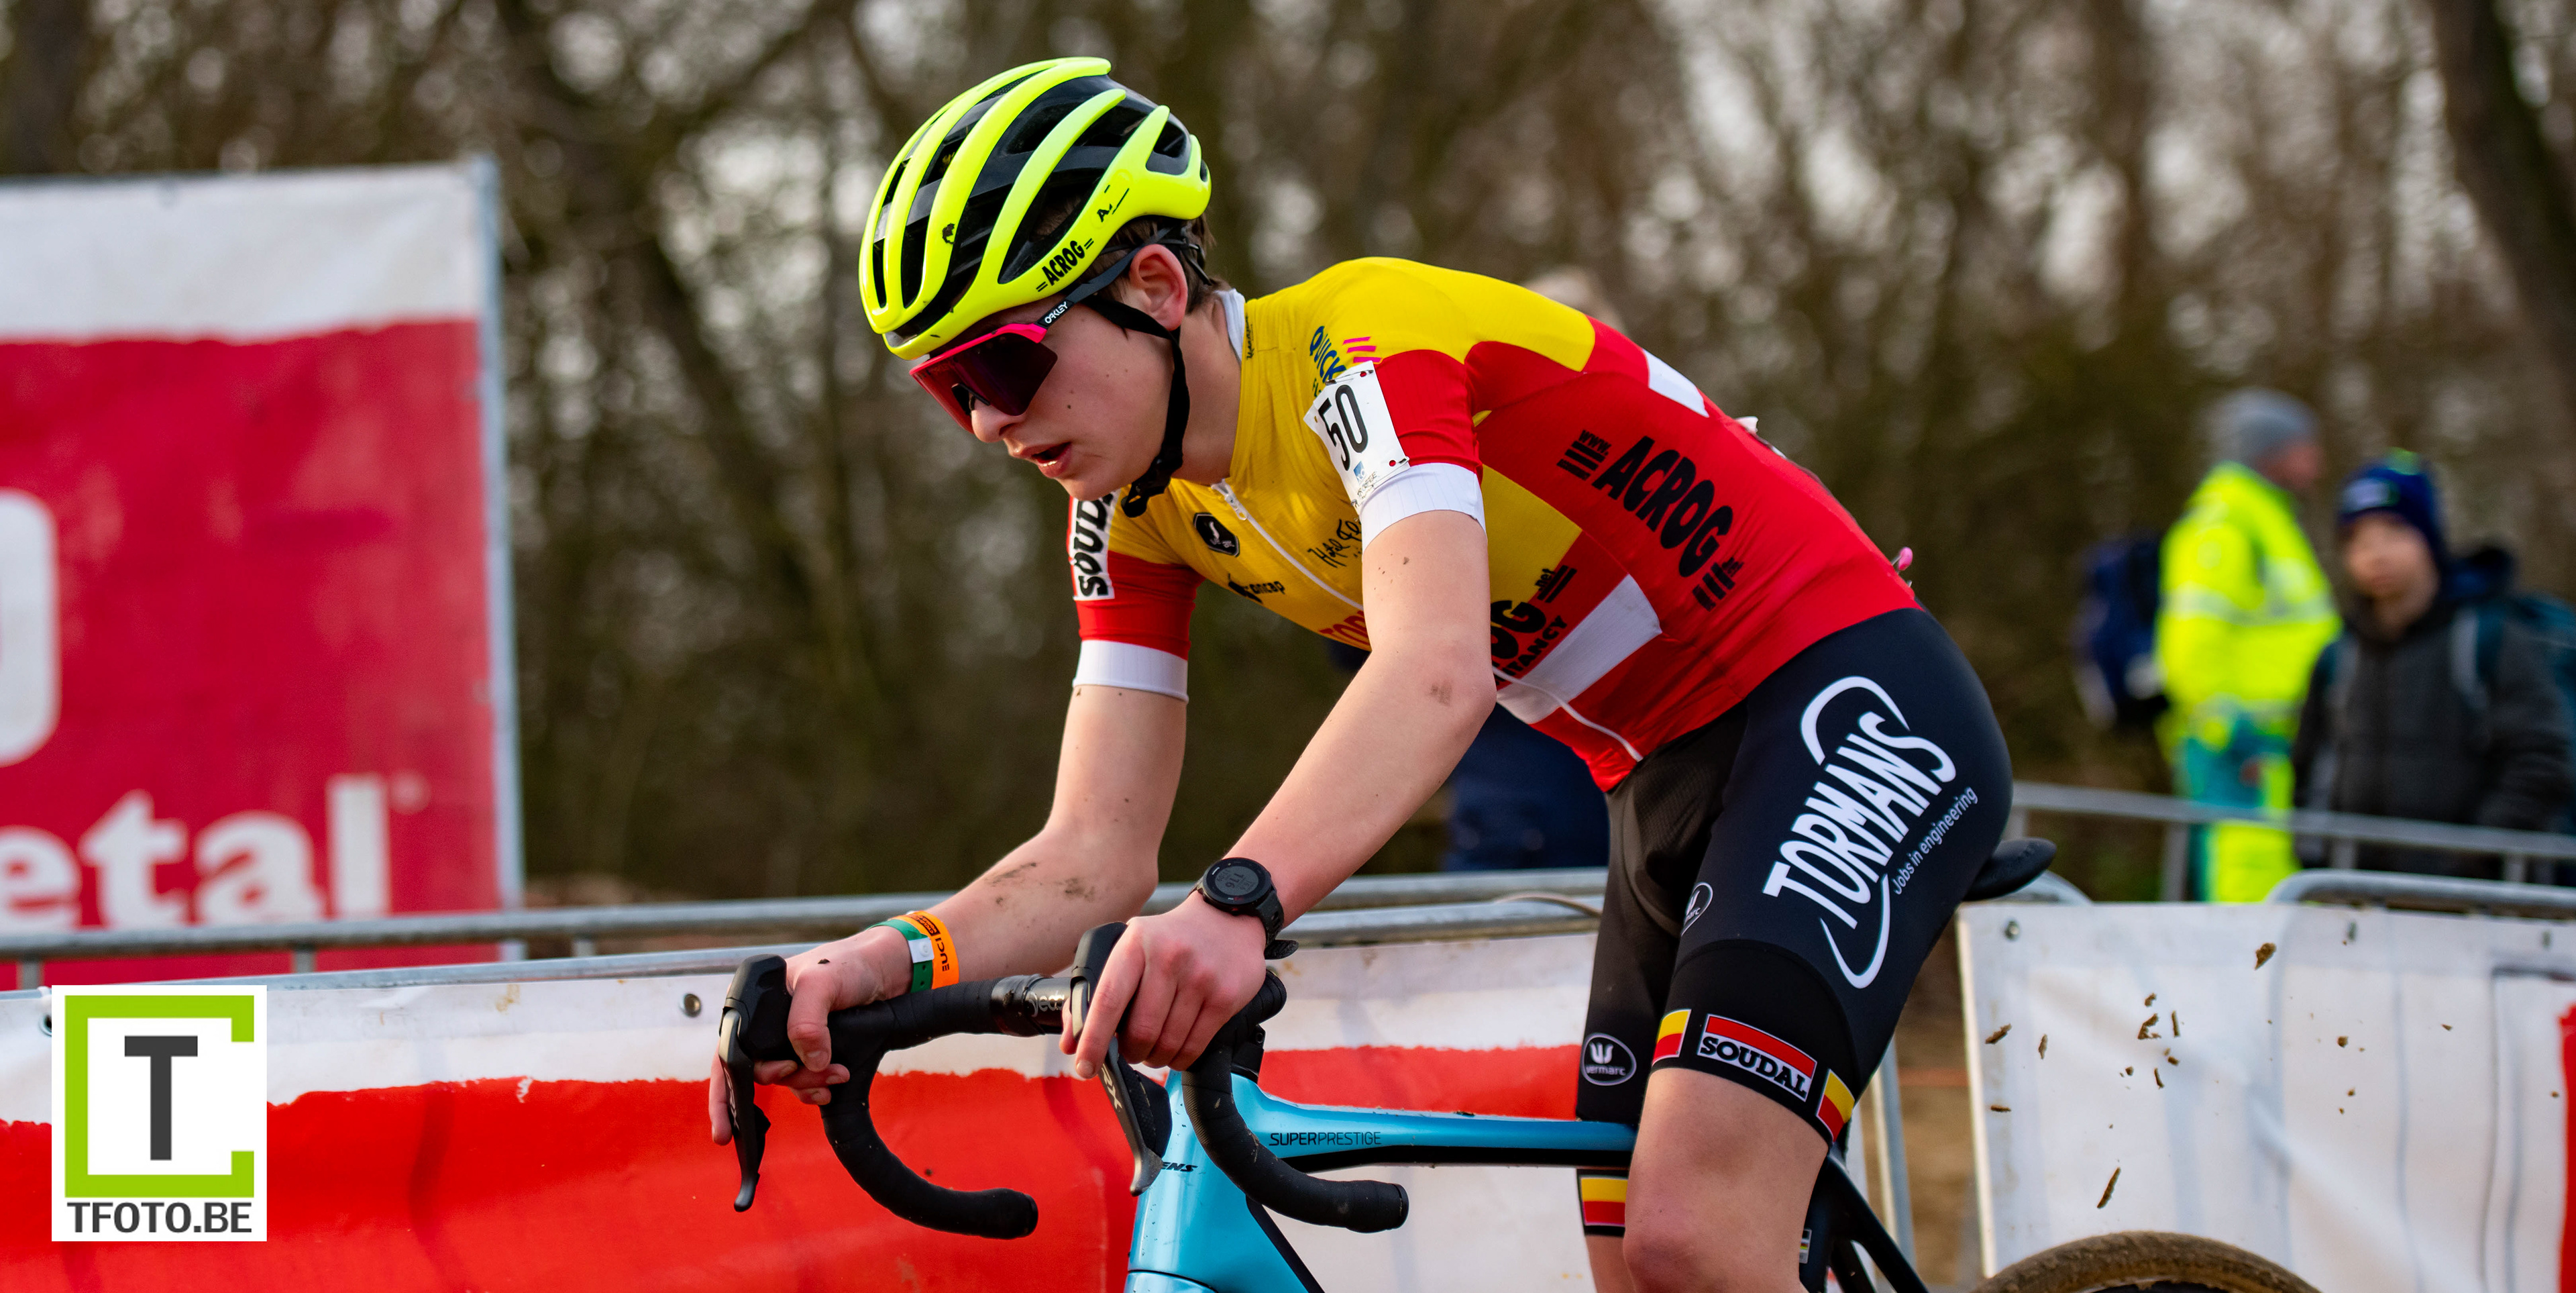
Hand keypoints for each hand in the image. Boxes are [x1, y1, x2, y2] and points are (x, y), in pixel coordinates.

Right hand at [707, 926, 906, 1143]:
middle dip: (788, 1080)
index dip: (724, 1093)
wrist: (888, 969)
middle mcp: (767, 1023)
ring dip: (808, 1085)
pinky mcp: (814, 1049)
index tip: (724, 1131)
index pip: (726, 1053)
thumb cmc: (849, 963)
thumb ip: (806, 1021)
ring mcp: (790, 1038)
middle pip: (759, 1071)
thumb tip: (805, 1062)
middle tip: (819, 1079)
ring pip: (785, 1079)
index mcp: (755, 1004)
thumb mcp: (822, 982)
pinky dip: (816, 1089)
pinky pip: (805, 1081)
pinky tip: (831, 1089)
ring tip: (838, 1076)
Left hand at [1062, 894, 1269, 1078]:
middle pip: (1140, 1030)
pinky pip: (1194, 1047)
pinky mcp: (1224, 997)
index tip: (1084, 1066)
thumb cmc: (1170, 939)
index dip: (1093, 1039)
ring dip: (1155, 1058)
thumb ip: (1097, 992)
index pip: (1108, 999)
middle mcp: (1168, 958)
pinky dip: (1179, 1058)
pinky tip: (1176, 1048)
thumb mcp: (1130, 948)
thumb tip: (1070, 1042)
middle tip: (1131, 1050)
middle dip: (1131, 1052)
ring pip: (1168, 1043)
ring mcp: (1200, 978)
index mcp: (1135, 944)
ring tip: (1154, 1049)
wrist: (1228, 918)